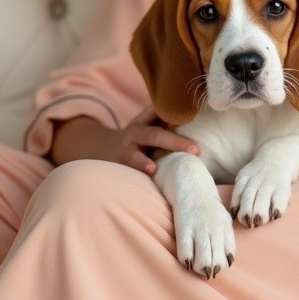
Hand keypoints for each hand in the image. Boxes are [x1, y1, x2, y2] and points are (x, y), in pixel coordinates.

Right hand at [50, 106, 198, 174]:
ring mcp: (125, 152)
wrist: (103, 149)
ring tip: (152, 169)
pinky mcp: (120, 168)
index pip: (159, 112)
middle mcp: (134, 134)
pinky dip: (136, 178)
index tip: (194, 114)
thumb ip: (165, 119)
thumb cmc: (137, 137)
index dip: (174, 112)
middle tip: (194, 150)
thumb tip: (195, 114)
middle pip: (154, 135)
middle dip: (174, 142)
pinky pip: (128, 173)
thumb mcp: (146, 123)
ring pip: (133, 156)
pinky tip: (145, 187)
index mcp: (144, 121)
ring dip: (142, 163)